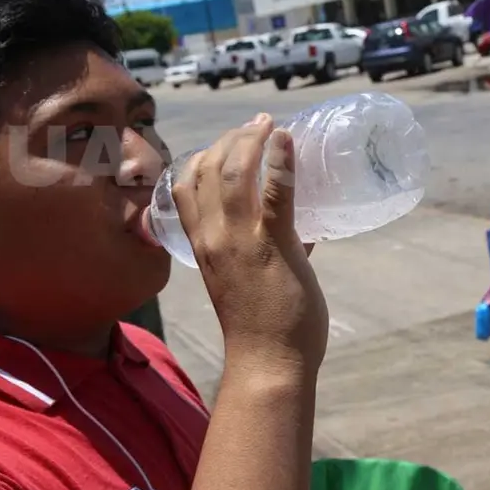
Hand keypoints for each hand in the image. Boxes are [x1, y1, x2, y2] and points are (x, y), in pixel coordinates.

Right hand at [172, 113, 328, 374]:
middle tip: (257, 126)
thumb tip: (305, 231)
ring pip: (234, 171)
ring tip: (269, 126)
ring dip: (251, 139)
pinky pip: (275, 193)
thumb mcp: (245, 279)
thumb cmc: (262, 326)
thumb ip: (269, 250)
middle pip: (207, 167)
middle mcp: (214, 236)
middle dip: (231, 138)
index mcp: (202, 244)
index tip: (228, 143)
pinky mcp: (273, 245)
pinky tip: (286, 138)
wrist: (268, 363)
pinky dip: (280, 160)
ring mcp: (241, 239)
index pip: (184, 185)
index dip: (203, 155)